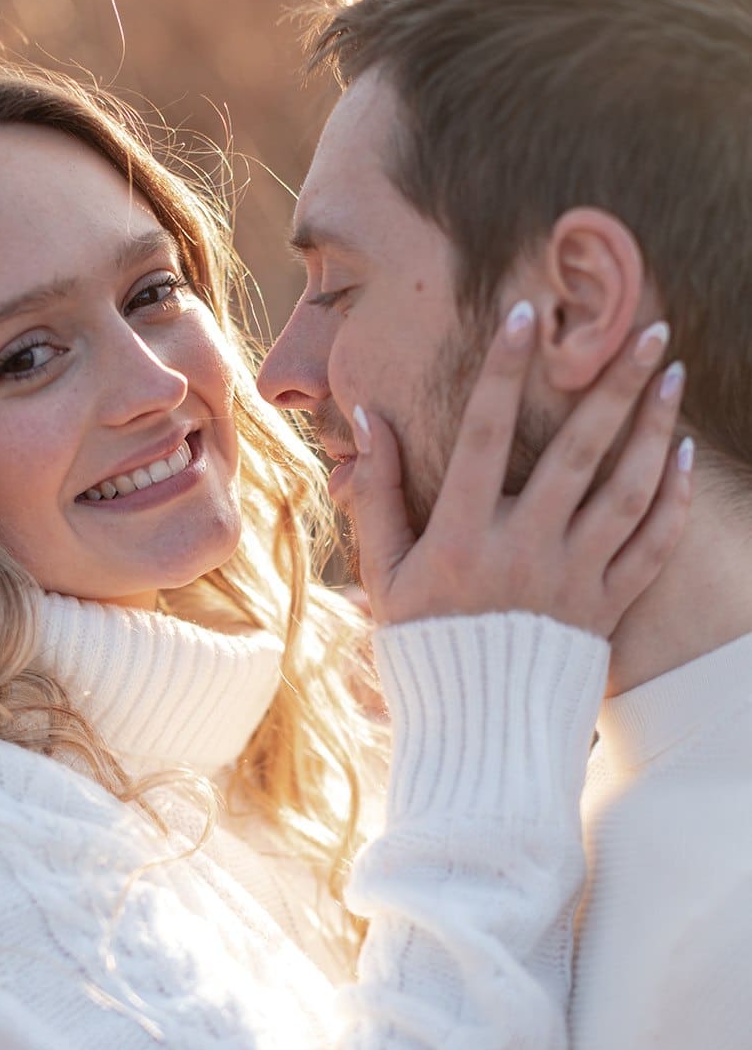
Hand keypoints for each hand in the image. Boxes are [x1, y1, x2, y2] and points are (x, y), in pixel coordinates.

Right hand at [332, 304, 691, 636]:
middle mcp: (523, 553)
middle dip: (615, 384)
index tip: (527, 314)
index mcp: (462, 540)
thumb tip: (369, 420)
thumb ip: (378, 497)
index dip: (503, 372)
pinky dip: (672, 500)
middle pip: (578, 452)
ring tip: (673, 374)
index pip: (483, 436)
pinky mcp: (606, 611)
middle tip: (651, 329)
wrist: (478, 734)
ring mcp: (572, 583)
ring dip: (654, 427)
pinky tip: (681, 455)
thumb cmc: (425, 651)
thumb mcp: (385, 578)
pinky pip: (650, 548)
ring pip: (626, 492)